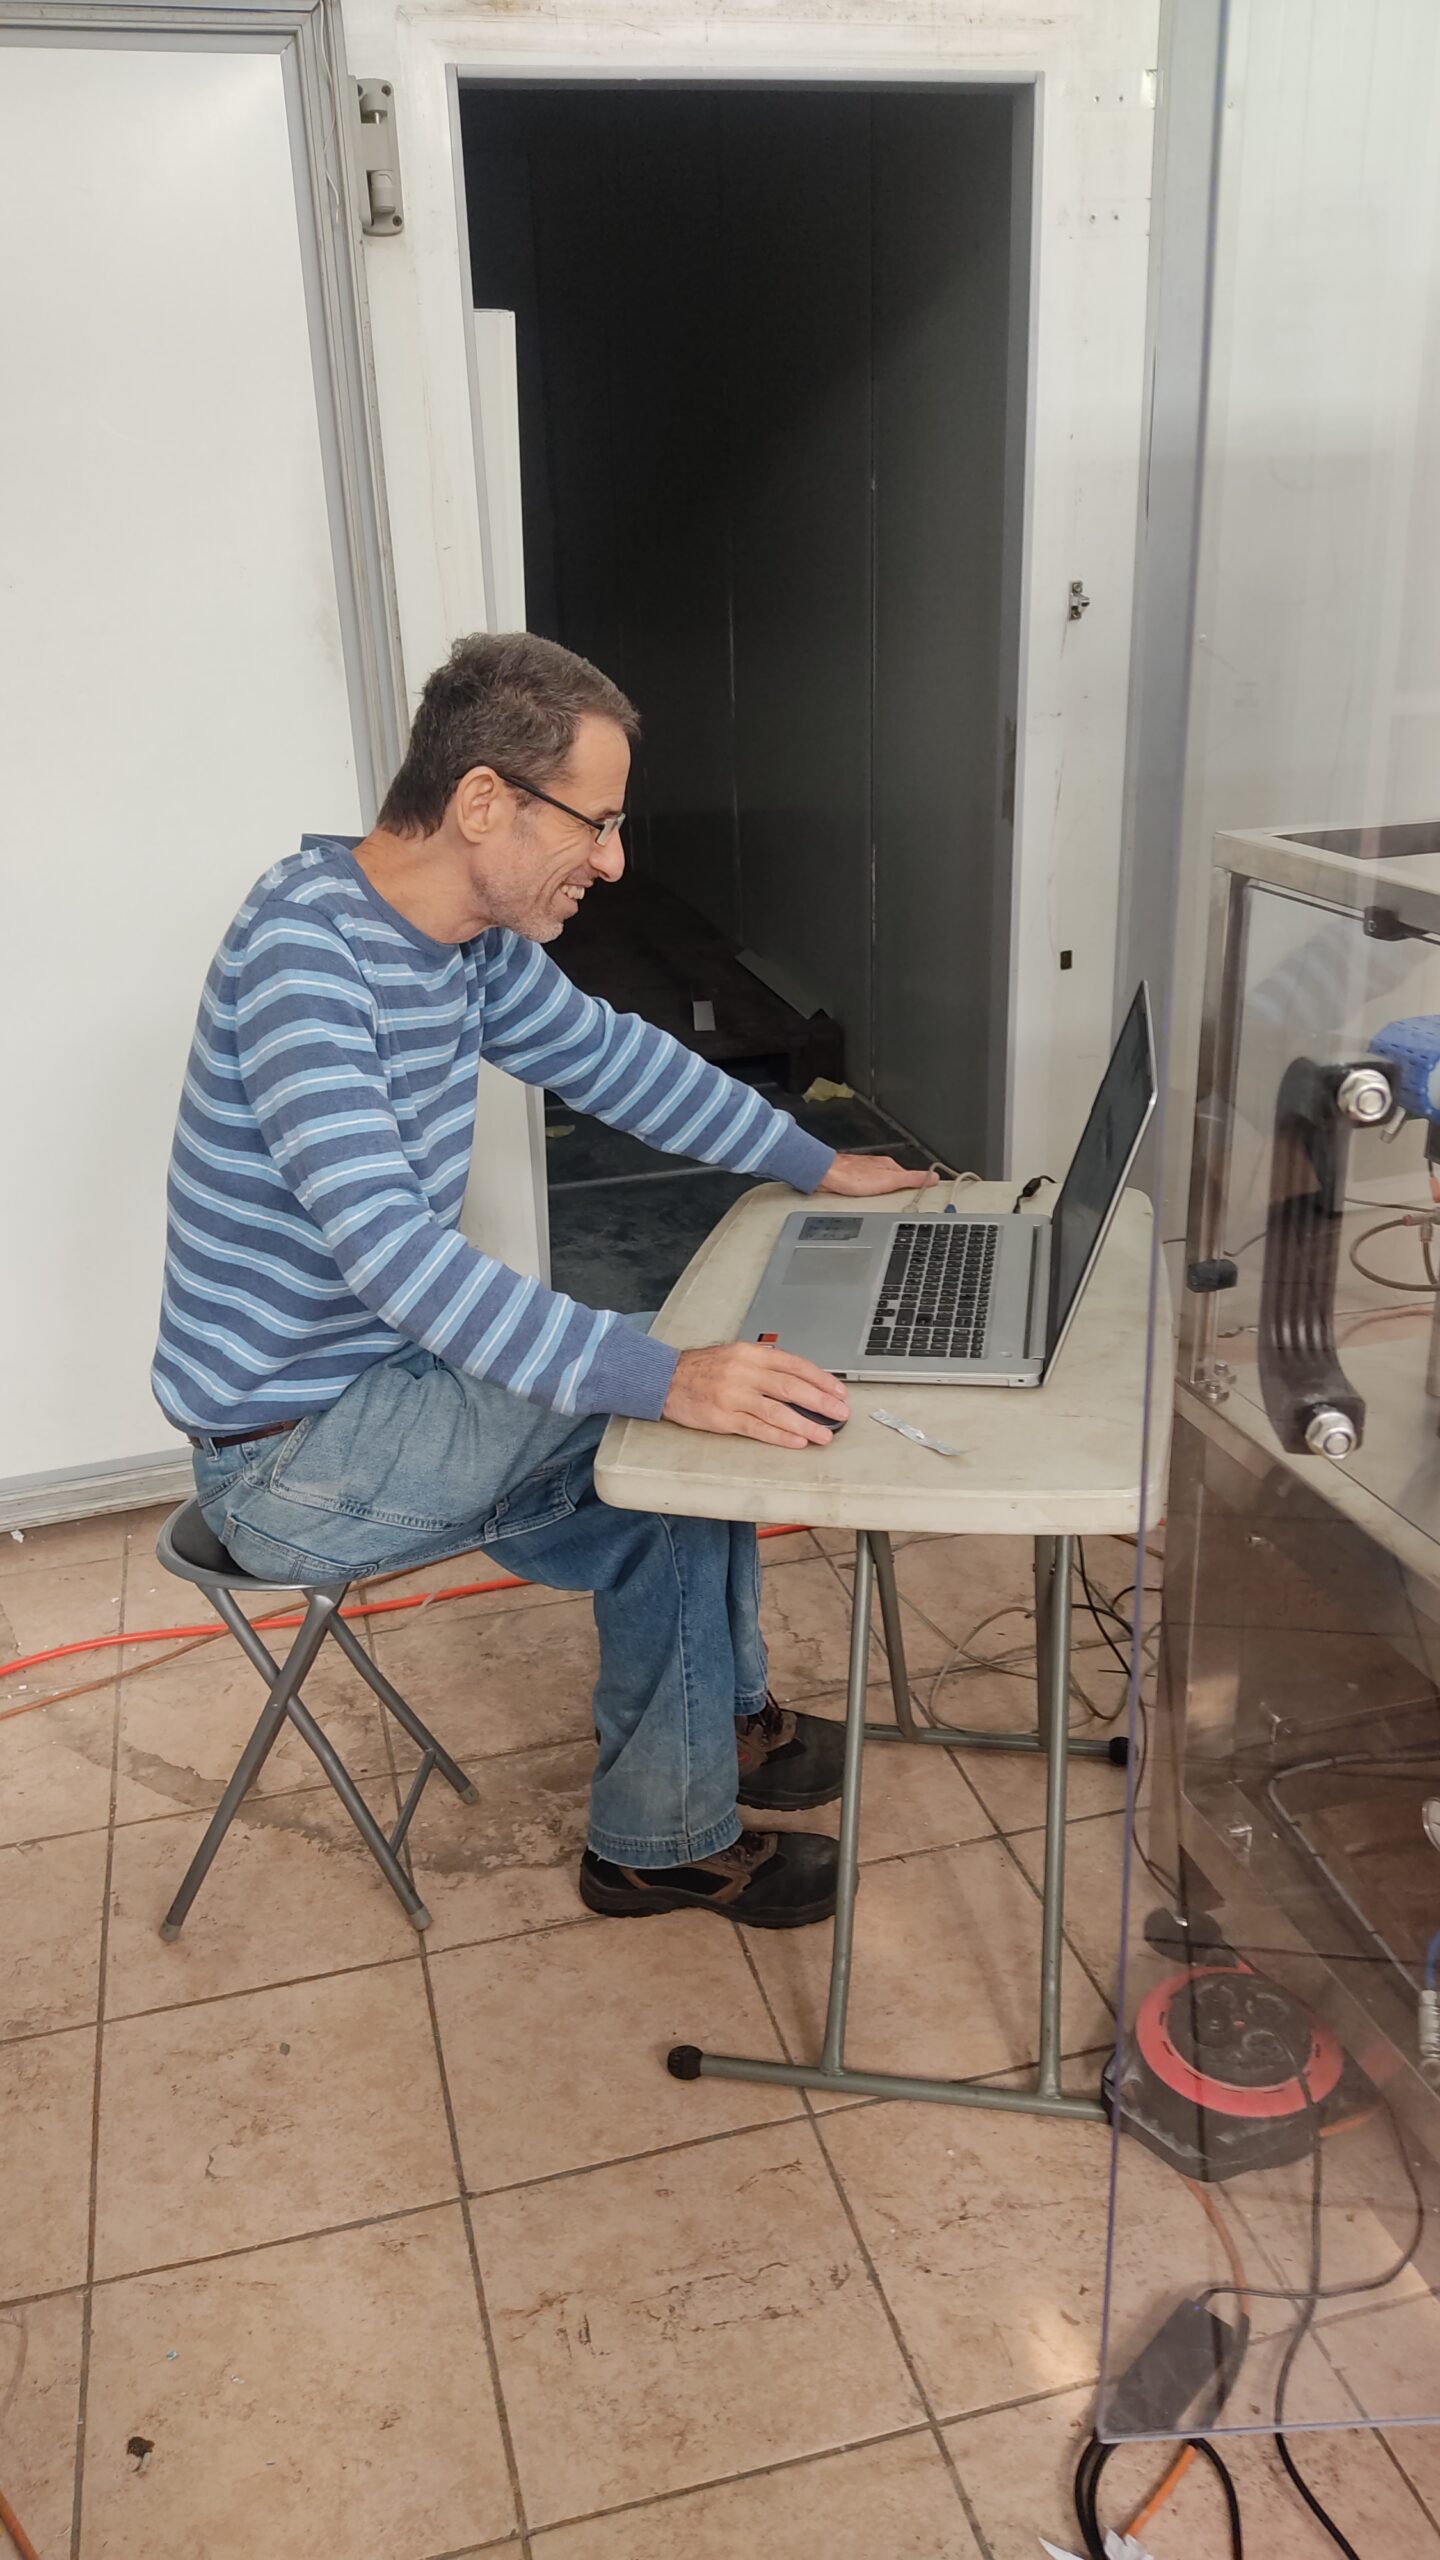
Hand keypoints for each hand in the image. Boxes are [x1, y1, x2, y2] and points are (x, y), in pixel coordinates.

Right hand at [662, 1341, 850, 1448]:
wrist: (666, 1378)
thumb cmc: (704, 1368)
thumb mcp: (737, 1355)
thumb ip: (766, 1365)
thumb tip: (801, 1381)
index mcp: (752, 1354)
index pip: (795, 1365)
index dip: (821, 1379)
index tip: (839, 1392)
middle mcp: (744, 1372)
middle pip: (791, 1387)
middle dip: (821, 1402)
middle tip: (840, 1414)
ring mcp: (733, 1396)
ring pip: (777, 1411)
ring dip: (805, 1424)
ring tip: (824, 1434)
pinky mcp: (723, 1417)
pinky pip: (757, 1428)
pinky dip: (780, 1436)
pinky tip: (797, 1441)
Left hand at [818, 1152, 936, 1197]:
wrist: (825, 1176)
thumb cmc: (853, 1177)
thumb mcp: (889, 1180)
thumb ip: (911, 1179)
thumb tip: (932, 1177)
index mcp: (888, 1166)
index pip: (909, 1176)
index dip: (916, 1186)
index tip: (923, 1193)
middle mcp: (876, 1166)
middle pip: (894, 1179)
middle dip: (899, 1189)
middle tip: (905, 1201)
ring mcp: (863, 1172)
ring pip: (879, 1182)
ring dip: (884, 1191)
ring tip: (888, 1201)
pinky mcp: (851, 1179)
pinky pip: (866, 1186)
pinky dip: (870, 1192)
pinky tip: (868, 1198)